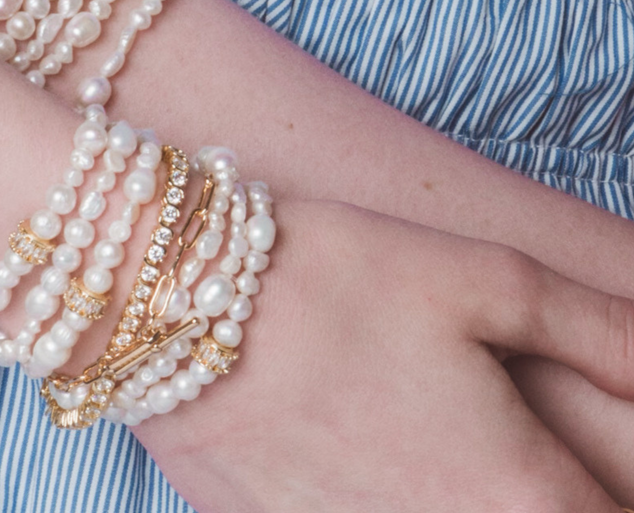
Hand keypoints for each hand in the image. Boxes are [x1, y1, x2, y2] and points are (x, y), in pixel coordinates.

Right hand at [140, 200, 633, 511]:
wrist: (176, 302)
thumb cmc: (336, 276)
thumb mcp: (490, 279)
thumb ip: (607, 336)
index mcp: (522, 496)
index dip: (611, 487)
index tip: (590, 457)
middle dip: (547, 488)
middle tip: (488, 419)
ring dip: (462, 492)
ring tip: (418, 420)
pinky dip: (394, 497)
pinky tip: (359, 436)